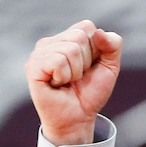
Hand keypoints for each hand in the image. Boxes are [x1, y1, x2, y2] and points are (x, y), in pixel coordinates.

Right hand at [25, 19, 122, 145]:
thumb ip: (113, 45)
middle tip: (77, 78)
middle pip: (79, 37)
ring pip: (70, 49)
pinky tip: (57, 84)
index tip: (88, 67)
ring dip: (75, 72)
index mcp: (67, 37)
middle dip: (86, 62)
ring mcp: (39, 53)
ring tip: (67, 82)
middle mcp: (51, 42)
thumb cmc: (90, 93)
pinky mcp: (32, 66)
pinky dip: (64, 76)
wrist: (78, 119)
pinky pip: (57, 61)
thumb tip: (99, 33)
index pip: (87, 27)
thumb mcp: (110, 67)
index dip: (95, 50)